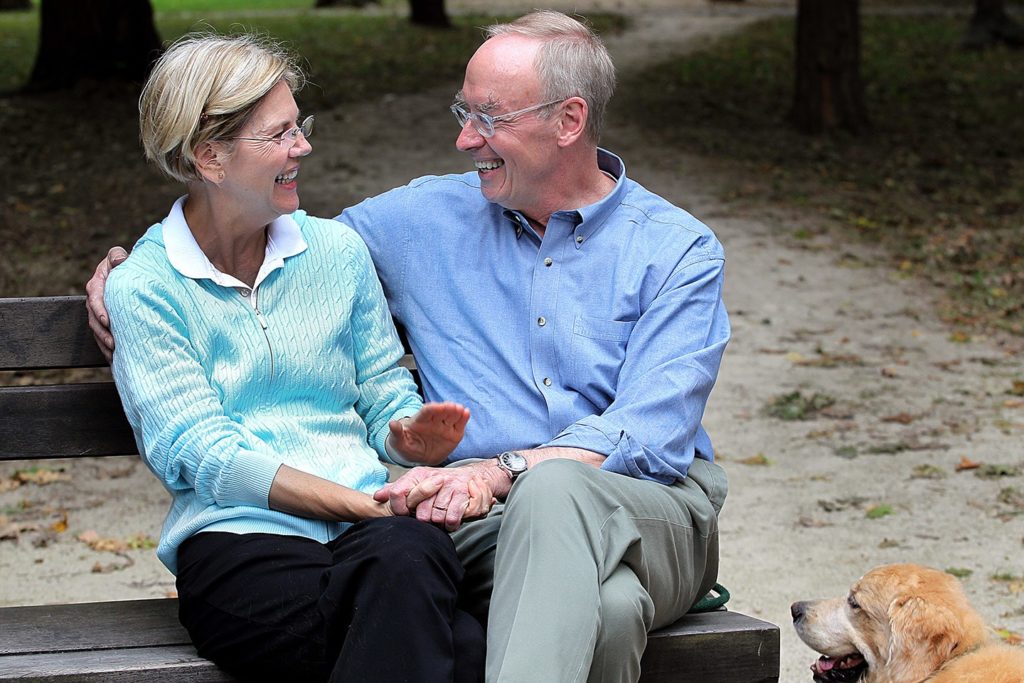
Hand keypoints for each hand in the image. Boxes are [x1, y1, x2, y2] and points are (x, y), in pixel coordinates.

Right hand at [85, 246, 127, 362]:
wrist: (126, 273)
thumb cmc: (123, 263)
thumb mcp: (118, 257)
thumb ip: (118, 256)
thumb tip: (119, 260)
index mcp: (97, 285)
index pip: (95, 299)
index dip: (100, 311)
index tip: (107, 321)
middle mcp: (95, 300)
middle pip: (94, 320)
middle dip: (102, 333)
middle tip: (113, 343)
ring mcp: (99, 312)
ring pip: (97, 331)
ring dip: (104, 344)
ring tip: (114, 354)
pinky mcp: (105, 322)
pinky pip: (103, 336)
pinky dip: (107, 348)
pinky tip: (114, 359)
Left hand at [374, 463, 499, 531]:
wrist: (472, 477)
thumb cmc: (440, 484)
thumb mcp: (416, 482)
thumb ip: (396, 489)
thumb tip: (376, 496)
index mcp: (418, 475)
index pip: (398, 493)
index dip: (398, 509)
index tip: (405, 515)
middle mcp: (433, 478)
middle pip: (419, 511)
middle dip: (423, 519)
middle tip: (427, 518)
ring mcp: (449, 486)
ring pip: (435, 516)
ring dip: (438, 522)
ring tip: (440, 519)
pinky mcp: (463, 495)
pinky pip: (451, 517)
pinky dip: (450, 524)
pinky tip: (450, 522)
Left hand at [387, 402, 469, 465]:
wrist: (420, 456)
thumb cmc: (407, 446)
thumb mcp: (398, 442)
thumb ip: (397, 433)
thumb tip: (391, 423)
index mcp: (420, 420)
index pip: (427, 412)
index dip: (433, 409)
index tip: (438, 407)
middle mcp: (434, 420)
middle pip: (442, 411)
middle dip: (447, 408)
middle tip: (453, 407)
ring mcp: (445, 426)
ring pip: (452, 416)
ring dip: (457, 412)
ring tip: (462, 410)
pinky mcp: (454, 433)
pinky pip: (459, 424)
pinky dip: (464, 419)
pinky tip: (467, 413)